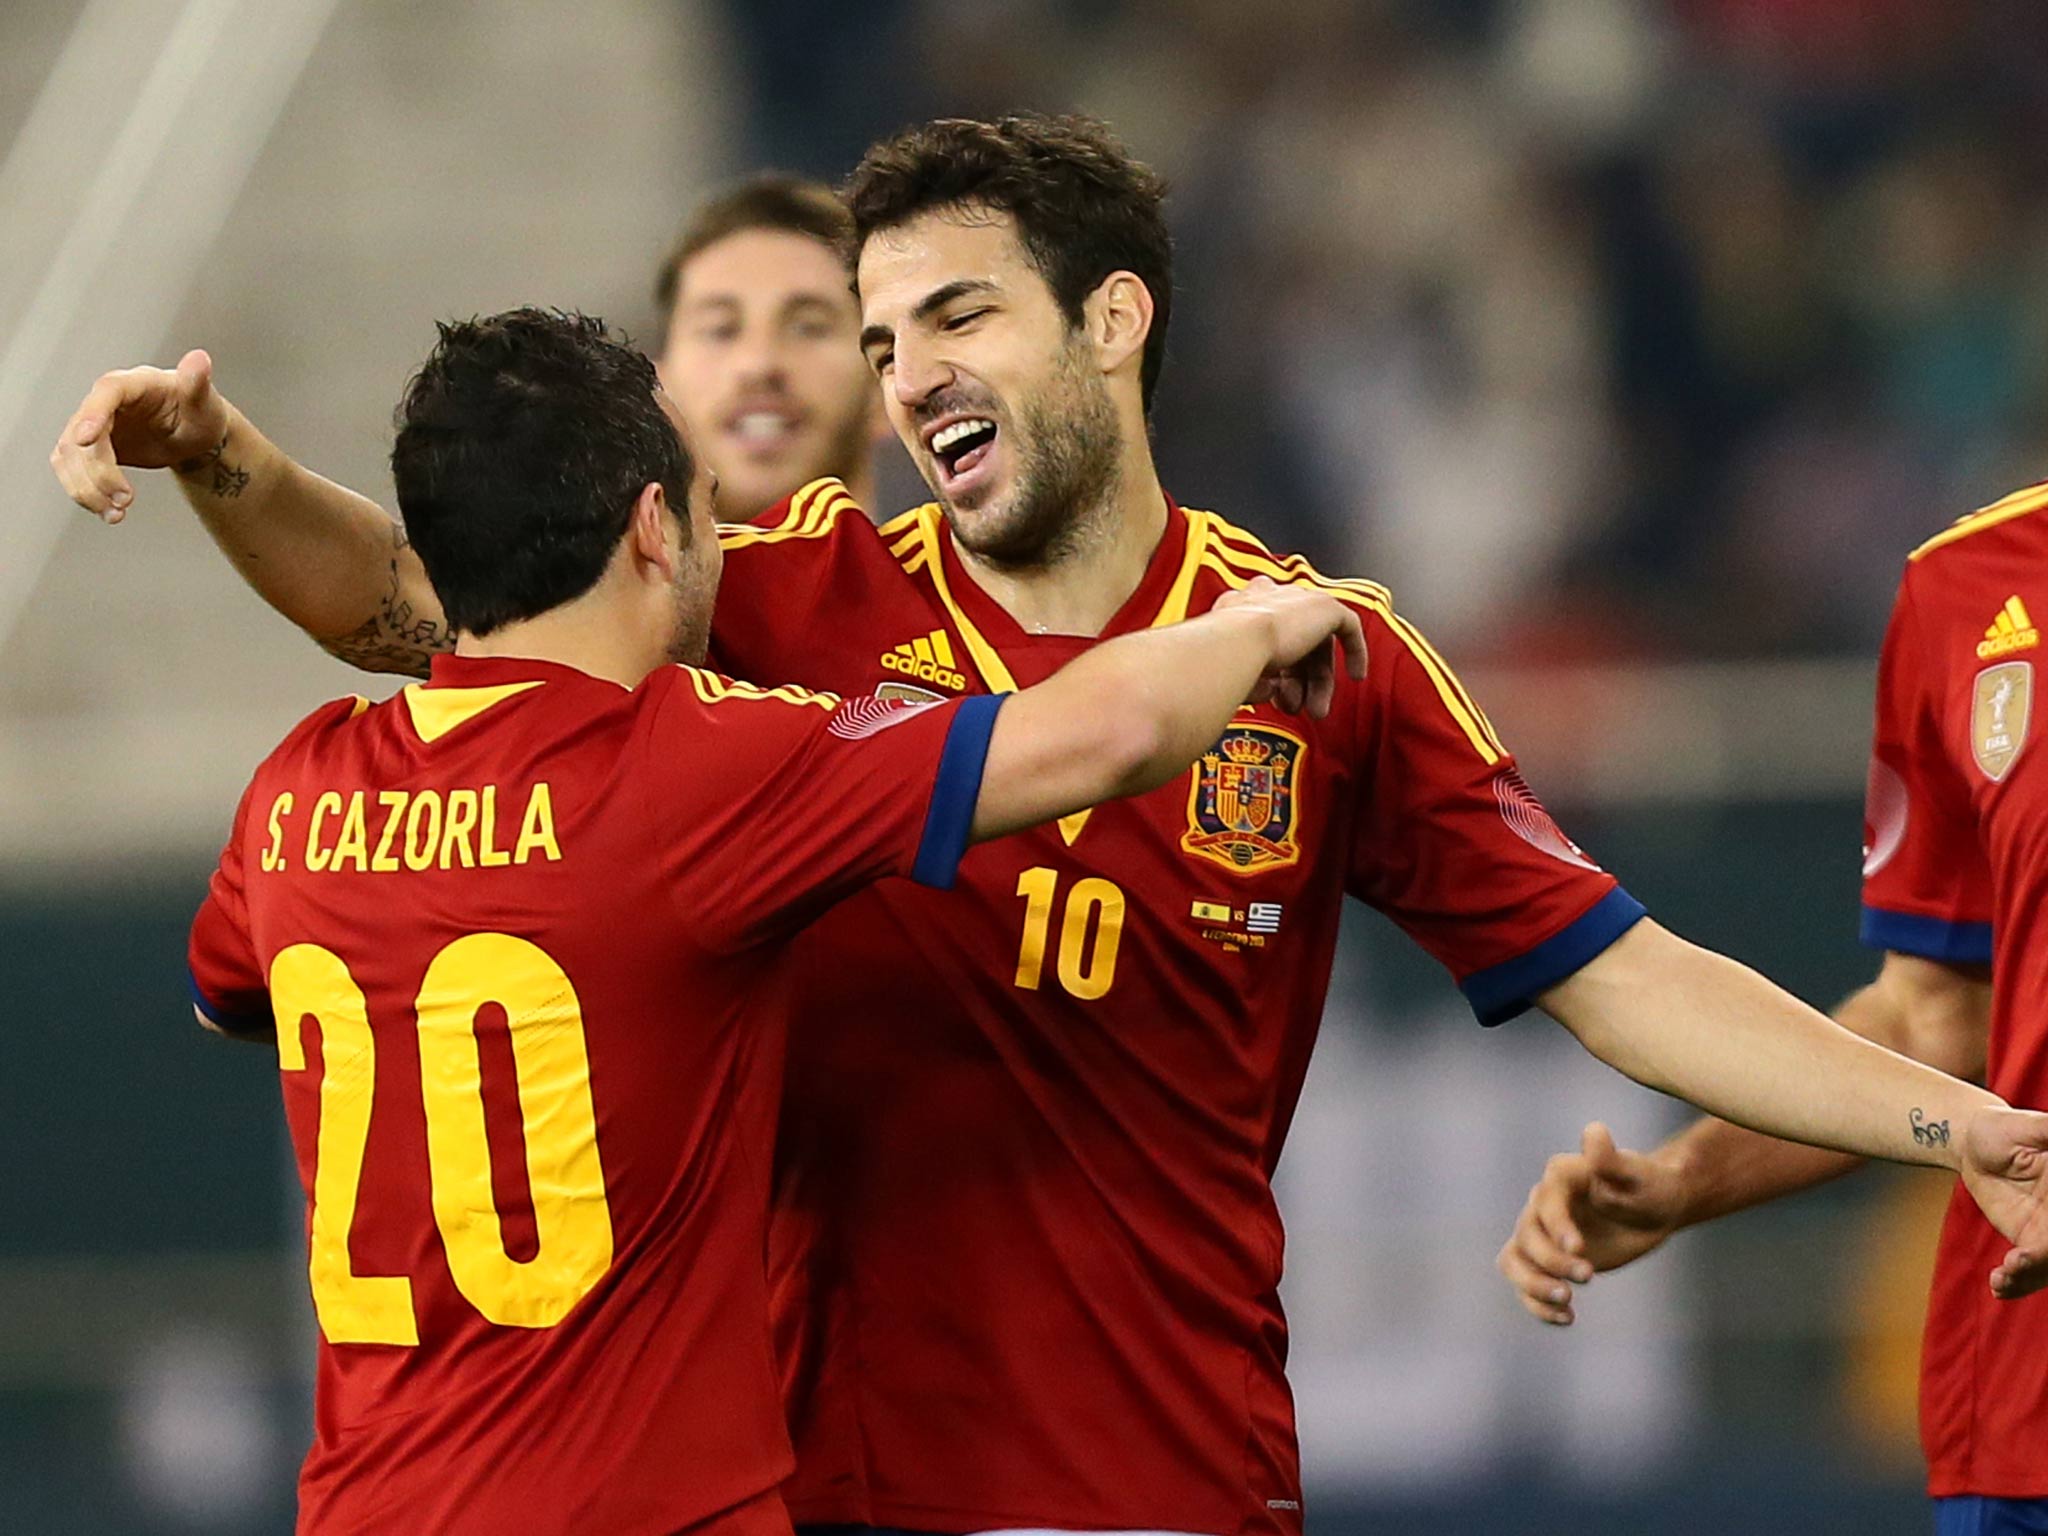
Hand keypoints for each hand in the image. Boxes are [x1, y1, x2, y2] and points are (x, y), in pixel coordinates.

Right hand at [50, 349, 230, 522]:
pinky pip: (73, 471)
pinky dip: (85, 494)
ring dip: (87, 488)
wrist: (193, 435)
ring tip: (118, 513)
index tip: (85, 439)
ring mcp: (91, 426)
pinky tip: (109, 512)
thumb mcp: (204, 403)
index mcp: (132, 385)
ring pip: (70, 456)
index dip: (92, 413)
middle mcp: (105, 403)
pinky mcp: (88, 449)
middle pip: (82, 434)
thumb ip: (197, 383)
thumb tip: (200, 358)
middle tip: (125, 500)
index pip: (105, 393)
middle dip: (98, 470)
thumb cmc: (200, 412)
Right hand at [1212, 576, 1367, 718]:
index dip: (1274, 668)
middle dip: (1296, 680)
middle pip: (1293, 640)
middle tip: (1296, 706)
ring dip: (1317, 680)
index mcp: (1236, 607)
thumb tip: (1265, 689)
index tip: (1275, 690)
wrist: (1232, 644)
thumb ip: (1252, 677)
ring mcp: (1295, 598)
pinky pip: (1347, 625)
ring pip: (1316, 640)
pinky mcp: (1322, 604)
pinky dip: (1354, 651)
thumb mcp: (1231, 671)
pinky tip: (1355, 675)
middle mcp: (1266, 597)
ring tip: (1314, 708)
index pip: (1264, 635)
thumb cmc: (1219, 660)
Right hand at [1496, 1122, 1686, 1325]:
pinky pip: (1526, 1284)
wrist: (1655, 1209)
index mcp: (1560, 1178)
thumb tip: (1594, 1131)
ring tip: (1566, 1304)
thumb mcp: (1638, 1174)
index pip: (1545, 1204)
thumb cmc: (1650, 1186)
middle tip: (1589, 1277)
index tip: (1581, 1250)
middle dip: (1551, 1262)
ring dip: (1532, 1286)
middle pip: (1526, 1236)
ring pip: (1514, 1261)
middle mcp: (1542, 1204)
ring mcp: (1542, 1233)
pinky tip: (1568, 1318)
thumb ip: (1612, 1158)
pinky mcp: (1548, 1260)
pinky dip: (1538, 1305)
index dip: (1557, 1228)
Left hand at [1957, 1105, 2047, 1298]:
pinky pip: (2030, 1271)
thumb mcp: (2030, 1127)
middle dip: (2047, 1258)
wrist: (1975, 1144)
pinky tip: (1999, 1286)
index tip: (2043, 1244)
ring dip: (2032, 1275)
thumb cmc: (2004, 1128)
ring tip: (2005, 1275)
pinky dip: (2018, 1283)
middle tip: (2021, 1259)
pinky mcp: (2030, 1243)